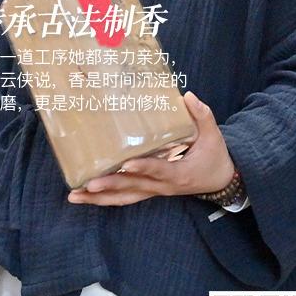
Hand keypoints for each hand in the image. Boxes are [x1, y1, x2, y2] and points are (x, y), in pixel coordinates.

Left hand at [67, 91, 234, 206]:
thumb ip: (202, 116)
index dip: (143, 167)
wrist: (220, 181)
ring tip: (75, 196)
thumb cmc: (214, 156)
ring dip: (99, 199)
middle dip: (110, 186)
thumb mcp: (213, 135)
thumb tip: (188, 97)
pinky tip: (85, 196)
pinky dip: (104, 198)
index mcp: (179, 173)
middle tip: (88, 183)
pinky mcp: (148, 191)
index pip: (159, 170)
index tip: (126, 164)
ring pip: (124, 198)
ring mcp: (154, 191)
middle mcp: (163, 186)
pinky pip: (124, 197)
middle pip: (134, 188)